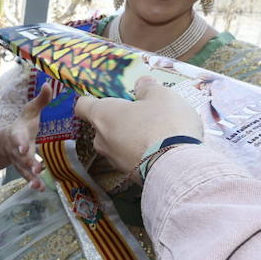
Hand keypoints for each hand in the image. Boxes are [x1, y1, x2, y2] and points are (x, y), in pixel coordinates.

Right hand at [3, 81, 57, 190]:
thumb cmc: (22, 124)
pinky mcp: (22, 169)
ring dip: (30, 177)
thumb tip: (48, 84)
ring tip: (37, 183)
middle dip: (28, 162)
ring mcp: (18, 161)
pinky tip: (41, 189)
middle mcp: (16, 149)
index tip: (24, 148)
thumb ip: (40, 100)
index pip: (17, 138)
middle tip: (37, 168)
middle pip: (21, 157)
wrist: (4, 141)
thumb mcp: (30, 111)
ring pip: (23, 170)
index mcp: (17, 134)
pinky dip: (33, 183)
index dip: (20, 143)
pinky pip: (26, 177)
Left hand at [74, 77, 202, 174]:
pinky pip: (131, 158)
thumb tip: (142, 84)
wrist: (177, 167)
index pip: (83, 105)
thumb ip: (148, 88)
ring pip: (117, 143)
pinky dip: (142, 152)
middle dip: (120, 118)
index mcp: (102, 115)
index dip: (92, 99)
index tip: (106, 96)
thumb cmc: (164, 125)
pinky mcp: (129, 175)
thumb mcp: (161, 96)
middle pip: (103, 125)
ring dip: (131, 137)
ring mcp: (114, 160)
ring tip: (157, 131)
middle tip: (142, 112)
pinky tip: (162, 148)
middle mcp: (101, 140)